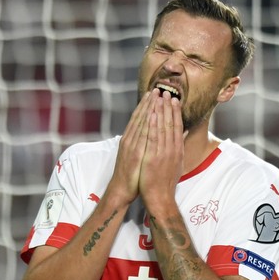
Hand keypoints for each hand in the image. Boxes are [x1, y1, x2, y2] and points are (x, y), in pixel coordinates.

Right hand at [107, 90, 156, 204]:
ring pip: (141, 123)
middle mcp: (130, 140)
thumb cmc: (132, 176)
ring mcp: (131, 145)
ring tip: (155, 96)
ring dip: (148, 109)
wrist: (122, 190)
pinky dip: (146, 124)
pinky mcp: (133, 153)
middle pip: (140, 118)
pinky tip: (151, 114)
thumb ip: (145, 145)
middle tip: (156, 89)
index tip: (154, 94)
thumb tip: (152, 137)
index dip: (147, 106)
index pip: (139, 119)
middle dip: (148, 103)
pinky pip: (141, 136)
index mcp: (131, 140)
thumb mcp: (139, 157)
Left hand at [139, 90, 184, 212]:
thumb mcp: (176, 164)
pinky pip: (153, 138)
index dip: (176, 112)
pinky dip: (153, 125)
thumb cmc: (165, 183)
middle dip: (169, 107)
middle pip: (171, 124)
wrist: (160, 199)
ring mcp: (163, 154)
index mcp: (177, 151)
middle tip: (168, 92)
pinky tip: (152, 114)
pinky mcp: (153, 158)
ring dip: (161, 111)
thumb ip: (178, 149)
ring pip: (163, 128)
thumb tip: (181, 137)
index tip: (174, 100)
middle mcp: (172, 150)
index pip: (177, 127)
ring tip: (159, 97)